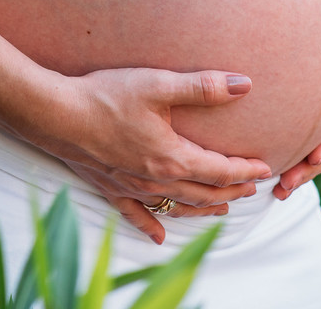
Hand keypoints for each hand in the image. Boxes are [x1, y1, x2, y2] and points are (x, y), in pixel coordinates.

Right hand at [36, 67, 272, 244]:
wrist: (55, 114)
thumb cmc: (105, 97)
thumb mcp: (157, 85)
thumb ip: (202, 87)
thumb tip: (244, 84)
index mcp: (173, 158)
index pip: (220, 170)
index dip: (245, 169)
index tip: (264, 167)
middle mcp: (156, 180)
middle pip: (204, 193)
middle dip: (231, 190)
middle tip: (251, 188)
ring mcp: (132, 188)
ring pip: (177, 206)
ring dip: (203, 208)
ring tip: (221, 208)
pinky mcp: (110, 188)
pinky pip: (136, 215)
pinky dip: (152, 225)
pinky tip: (161, 236)